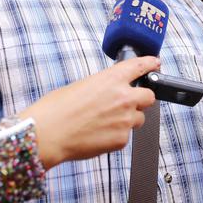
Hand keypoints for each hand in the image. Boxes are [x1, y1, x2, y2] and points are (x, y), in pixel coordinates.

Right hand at [28, 56, 157, 167]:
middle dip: (141, 99)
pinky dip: (115, 135)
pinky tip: (97, 135)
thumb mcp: (80, 86)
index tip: (155, 63)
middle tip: (127, 103)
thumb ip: (102, 88)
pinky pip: (125, 135)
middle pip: (149, 97)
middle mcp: (124, 97)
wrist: (47, 134)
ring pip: (138, 118)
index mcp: (112, 78)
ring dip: (127, 119)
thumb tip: (108, 94)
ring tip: (104, 123)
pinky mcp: (122, 139)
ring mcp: (125, 120)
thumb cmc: (55, 109)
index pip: (140, 66)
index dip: (150, 64)